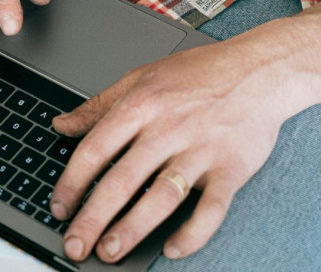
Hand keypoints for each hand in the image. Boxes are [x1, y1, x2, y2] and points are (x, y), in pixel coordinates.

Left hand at [47, 0, 320, 262]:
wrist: (261, 69)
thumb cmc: (200, 73)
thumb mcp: (140, 77)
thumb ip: (98, 105)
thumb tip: (61, 125)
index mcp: (141, 105)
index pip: (95, 149)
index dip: (72, 182)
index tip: (59, 207)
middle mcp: (168, 129)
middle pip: (122, 180)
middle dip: (93, 217)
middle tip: (75, 244)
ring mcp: (200, 150)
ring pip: (161, 196)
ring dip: (133, 229)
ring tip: (110, 251)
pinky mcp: (231, 169)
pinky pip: (211, 208)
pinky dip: (193, 232)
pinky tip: (173, 248)